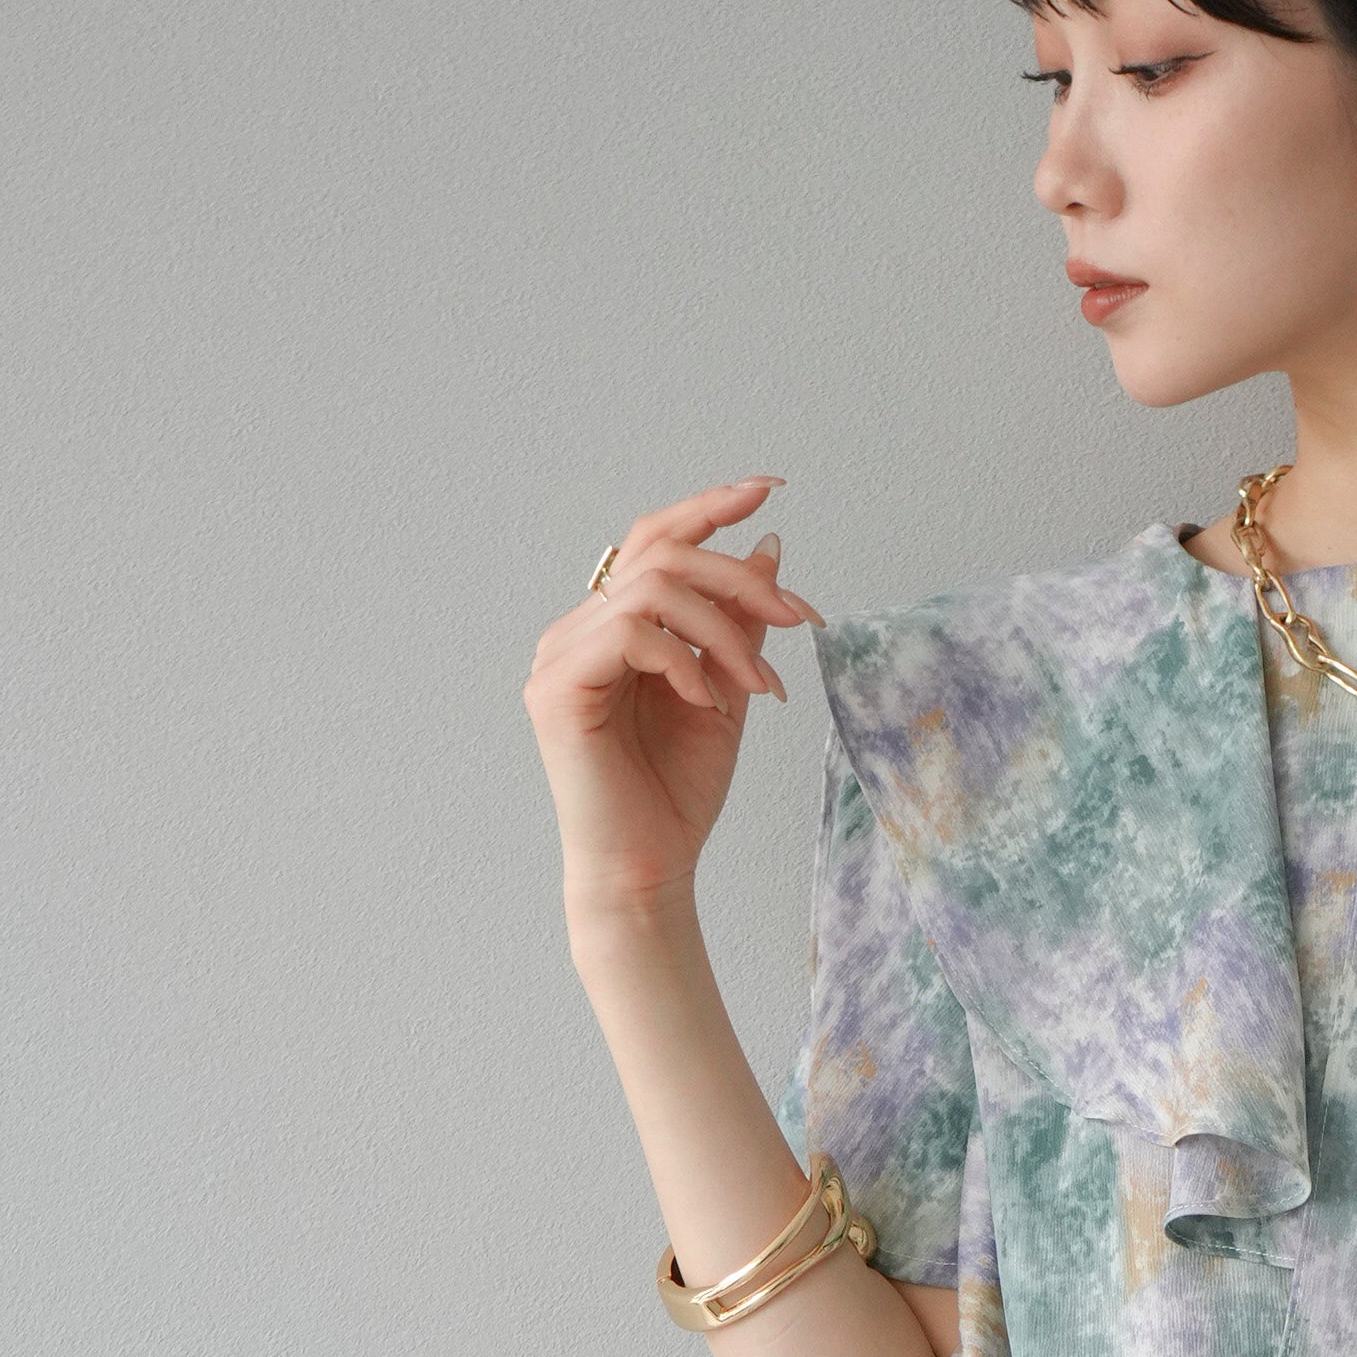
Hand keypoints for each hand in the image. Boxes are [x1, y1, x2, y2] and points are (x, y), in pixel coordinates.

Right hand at [523, 479, 820, 920]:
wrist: (650, 869)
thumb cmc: (678, 791)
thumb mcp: (729, 688)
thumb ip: (740, 621)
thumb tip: (768, 545)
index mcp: (610, 628)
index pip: (652, 541)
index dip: (707, 505)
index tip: (769, 487)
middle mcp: (575, 632)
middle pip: (659, 552)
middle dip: (740, 577)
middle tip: (800, 617)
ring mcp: (558, 657)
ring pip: (653, 589)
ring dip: (726, 630)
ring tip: (760, 683)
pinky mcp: (556, 689)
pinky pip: (632, 634)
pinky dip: (686, 659)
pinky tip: (709, 701)